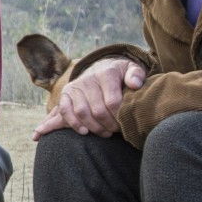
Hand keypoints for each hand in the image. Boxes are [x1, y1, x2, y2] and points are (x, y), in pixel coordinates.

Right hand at [33, 58, 147, 139]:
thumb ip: (137, 75)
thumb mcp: (131, 70)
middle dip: (109, 125)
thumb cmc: (119, 75)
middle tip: (117, 130)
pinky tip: (85, 131)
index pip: (112, 102)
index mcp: (106, 73)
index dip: (119, 117)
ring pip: (82, 113)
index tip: (126, 123)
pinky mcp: (65, 94)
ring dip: (95, 127)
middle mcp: (88, 79)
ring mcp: (75, 86)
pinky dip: (74, 123)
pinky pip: (65, 111)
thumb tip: (135, 84)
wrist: (100, 69)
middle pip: (98, 110)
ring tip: (106, 133)